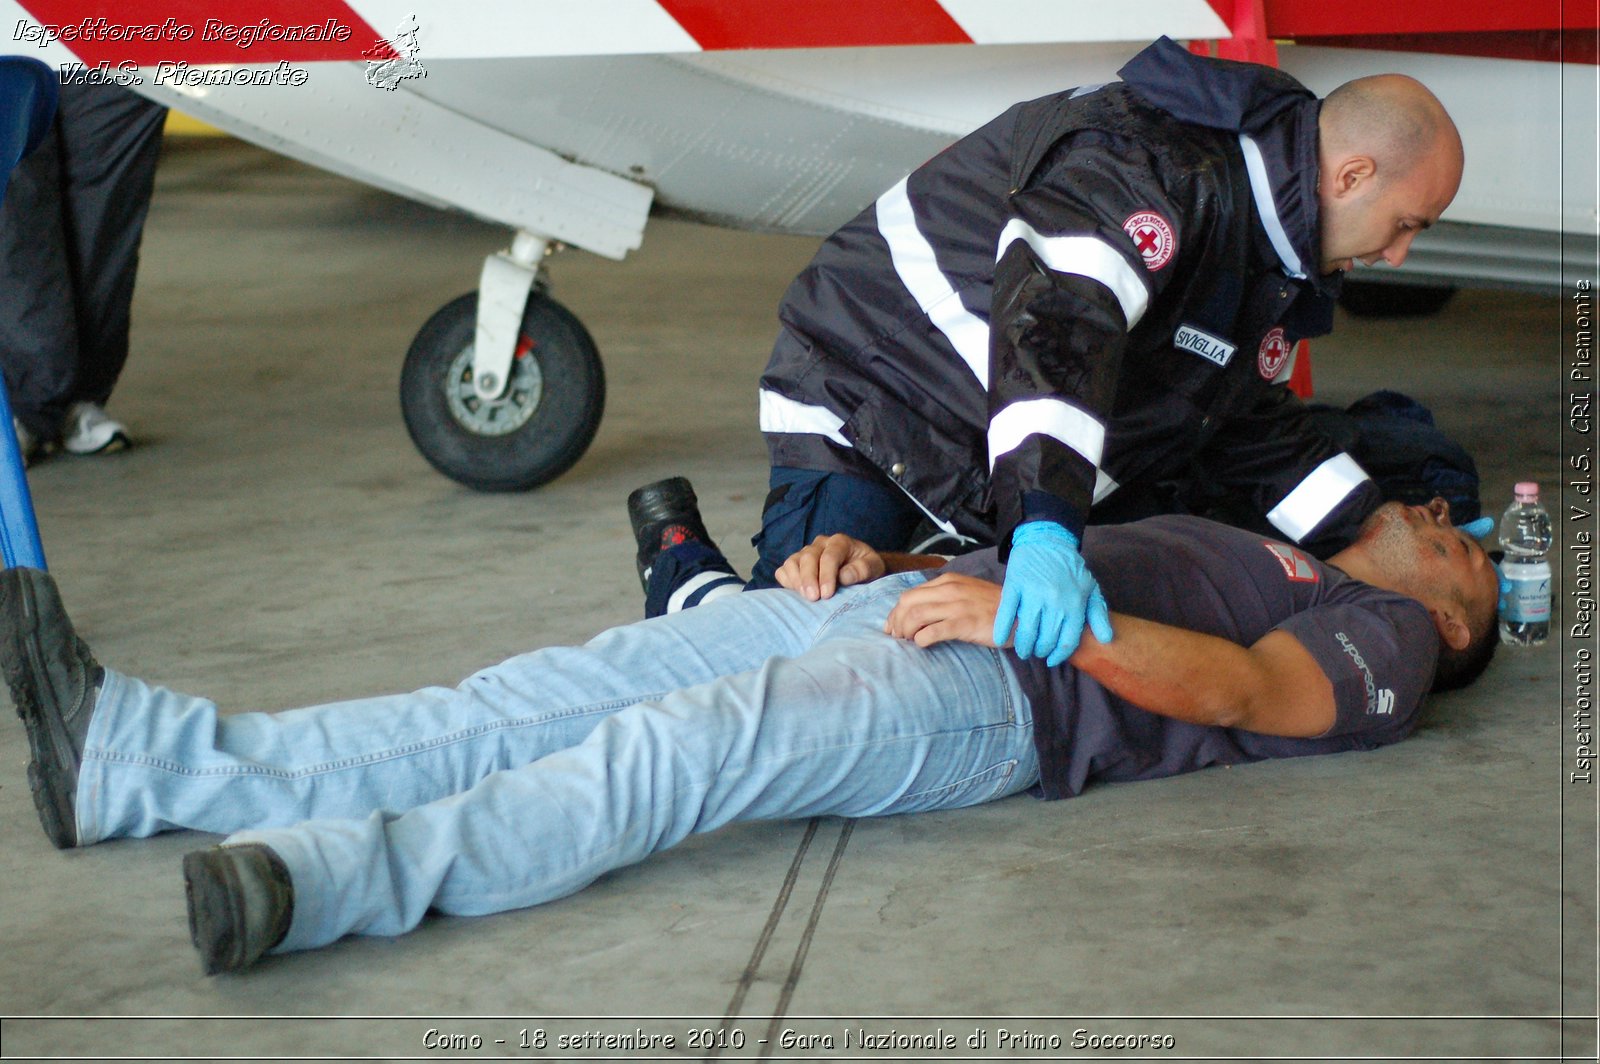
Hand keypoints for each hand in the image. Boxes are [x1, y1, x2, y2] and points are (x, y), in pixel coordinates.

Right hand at [775, 534, 886, 600]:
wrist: (861, 568)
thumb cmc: (867, 568)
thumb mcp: (873, 567)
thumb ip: (861, 570)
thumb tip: (843, 577)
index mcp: (839, 542)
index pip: (829, 556)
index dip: (826, 575)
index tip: (827, 594)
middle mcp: (820, 544)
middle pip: (808, 557)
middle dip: (809, 579)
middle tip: (813, 598)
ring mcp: (806, 553)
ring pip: (792, 562)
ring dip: (796, 581)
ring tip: (805, 597)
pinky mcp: (796, 564)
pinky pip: (783, 570)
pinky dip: (786, 581)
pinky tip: (796, 593)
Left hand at [885, 573, 1002, 646]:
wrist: (1021, 613)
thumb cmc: (993, 607)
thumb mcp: (966, 592)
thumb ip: (945, 597)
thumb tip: (920, 612)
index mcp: (948, 581)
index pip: (909, 595)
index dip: (896, 613)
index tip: (892, 627)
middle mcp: (949, 590)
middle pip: (907, 603)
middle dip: (896, 622)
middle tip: (897, 637)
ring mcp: (957, 606)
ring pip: (916, 616)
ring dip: (906, 631)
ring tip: (908, 641)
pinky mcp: (965, 623)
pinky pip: (932, 631)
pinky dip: (921, 639)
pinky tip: (923, 644)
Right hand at [992, 521, 1112, 666]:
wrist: (1048, 540)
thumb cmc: (1070, 568)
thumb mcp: (1091, 589)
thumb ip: (1099, 615)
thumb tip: (1106, 640)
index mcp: (1074, 604)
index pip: (1067, 641)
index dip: (1059, 655)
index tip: (1052, 660)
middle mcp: (1055, 601)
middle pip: (1046, 639)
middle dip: (1041, 651)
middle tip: (1037, 652)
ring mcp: (1033, 593)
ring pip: (1026, 631)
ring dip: (1023, 646)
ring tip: (1023, 649)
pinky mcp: (1014, 586)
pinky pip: (1006, 613)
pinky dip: (1002, 629)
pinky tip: (1000, 639)